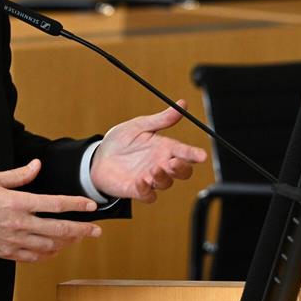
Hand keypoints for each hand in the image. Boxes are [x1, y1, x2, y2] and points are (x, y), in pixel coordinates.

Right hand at [0, 159, 101, 262]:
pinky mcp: (7, 252)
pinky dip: (48, 255)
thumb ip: (19, 175)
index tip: (90, 207)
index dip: (76, 205)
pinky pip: (34, 257)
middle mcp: (19, 224)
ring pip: (49, 246)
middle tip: (96, 230)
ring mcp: (14, 241)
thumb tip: (37, 166)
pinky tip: (55, 250)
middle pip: (59, 229)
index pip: (55, 204)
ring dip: (67, 243)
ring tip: (78, 238)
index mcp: (18, 203)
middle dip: (81, 230)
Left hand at [90, 100, 207, 202]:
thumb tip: (182, 104)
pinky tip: (141, 181)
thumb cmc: (120, 141)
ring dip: (162, 177)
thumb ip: (161, 119)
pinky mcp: (137, 190)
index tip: (202, 155)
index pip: (185, 152)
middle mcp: (160, 164)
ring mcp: (150, 178)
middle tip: (174, 162)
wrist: (98, 157)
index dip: (194, 154)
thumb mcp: (139, 126)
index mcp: (164, 148)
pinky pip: (148, 195)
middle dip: (182, 168)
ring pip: (166, 183)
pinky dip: (147, 190)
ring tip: (153, 169)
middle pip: (182, 172)